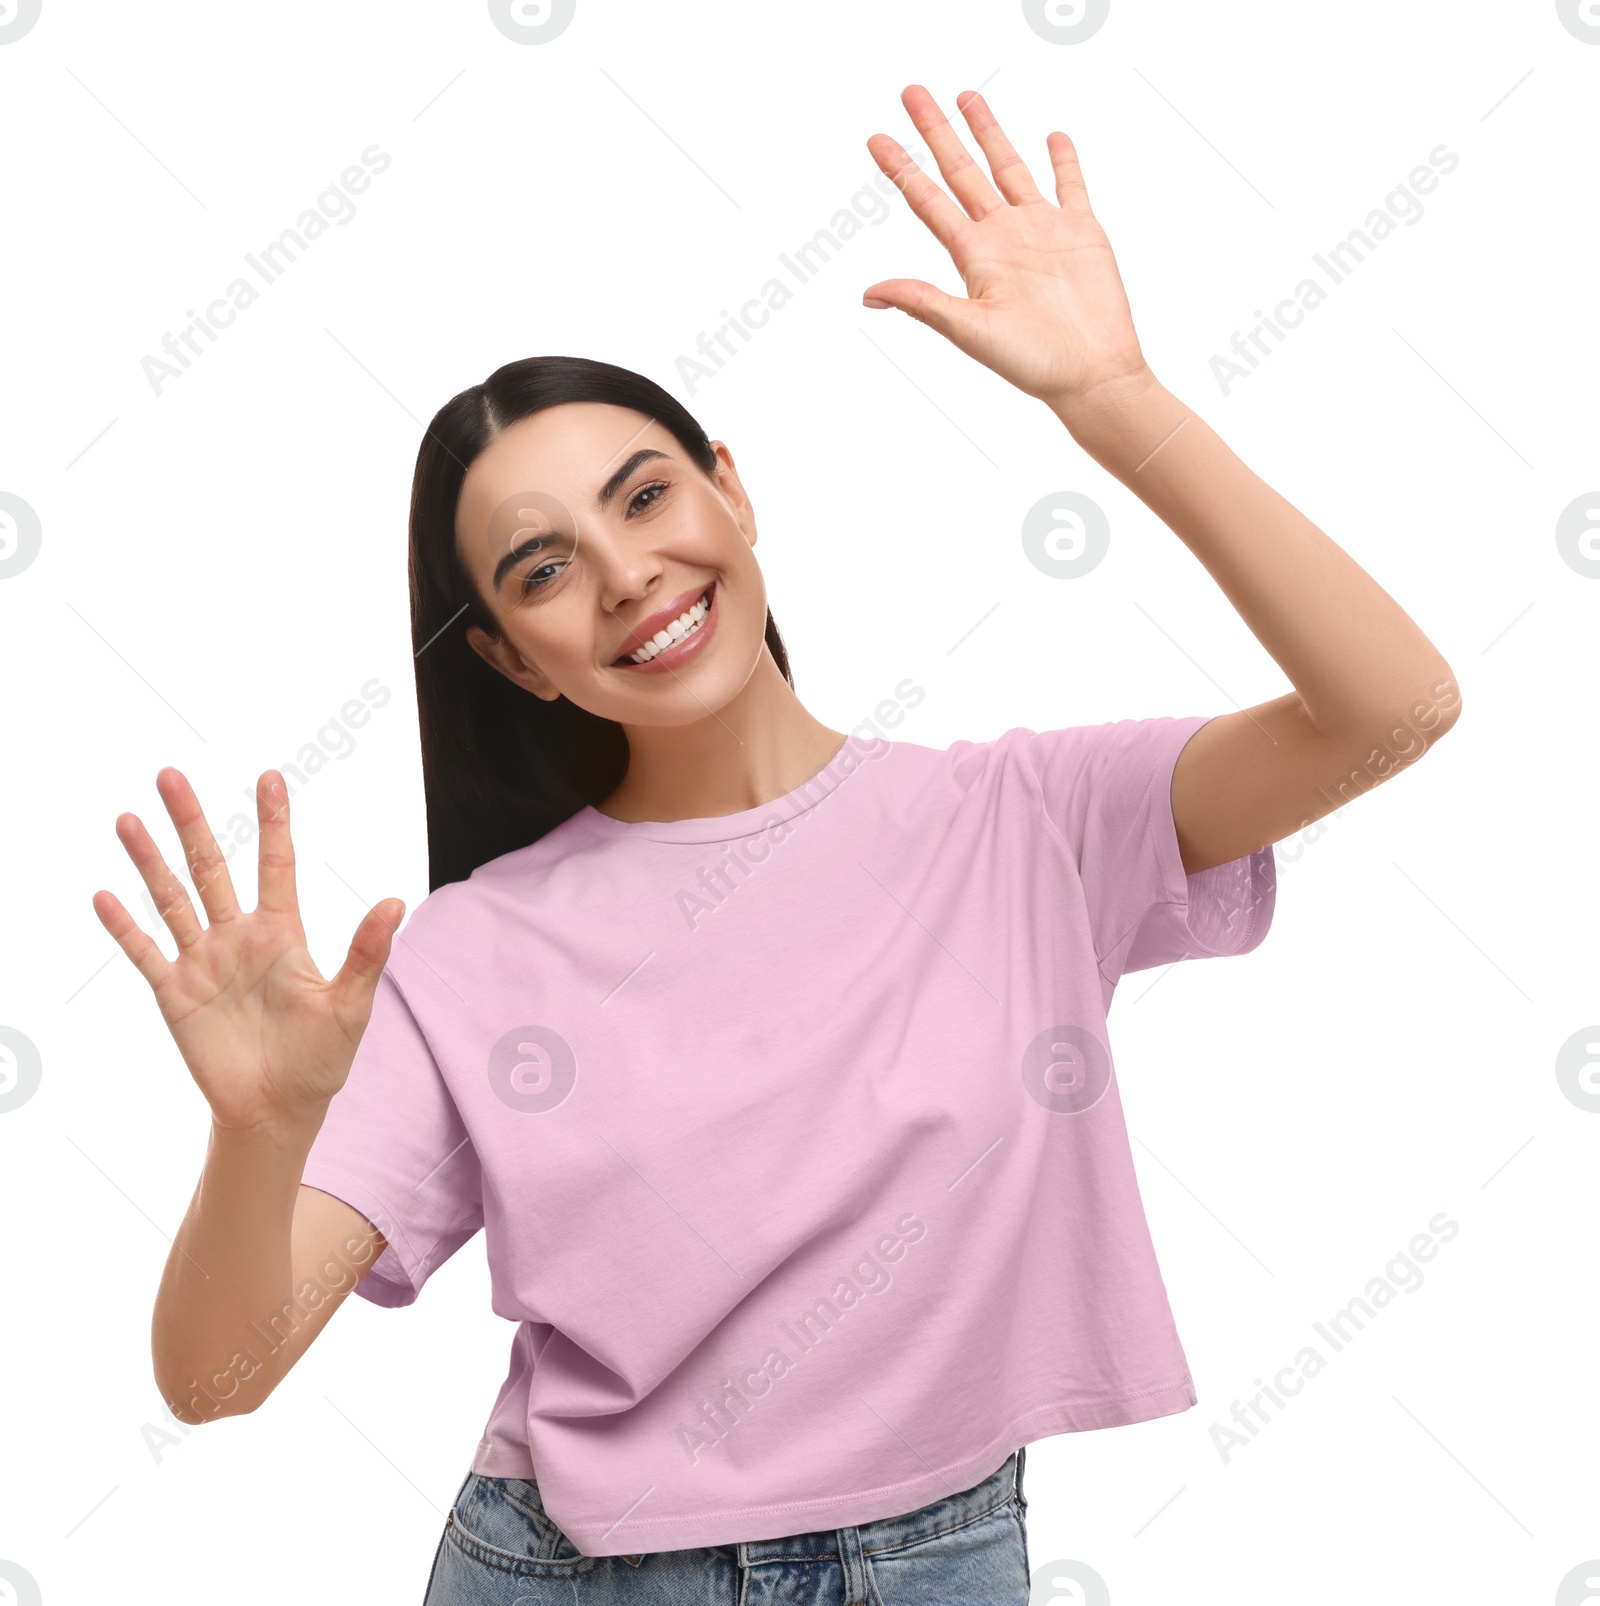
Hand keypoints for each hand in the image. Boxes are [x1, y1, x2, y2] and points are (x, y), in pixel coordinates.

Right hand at [92, 769, 404, 1135]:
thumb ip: (367, 952)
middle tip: (170, 774)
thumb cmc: (321, 1058)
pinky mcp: (175, 994)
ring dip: (150, 861)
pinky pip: (145, 953)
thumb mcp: (350, 1004)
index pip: (276, 864)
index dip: (273, 822)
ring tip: (129, 820)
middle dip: (192, 822)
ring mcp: (204, 962)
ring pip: (172, 899)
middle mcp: (238, 937)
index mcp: (283, 933)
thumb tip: (396, 901)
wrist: (278, 1109)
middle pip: (211, 867)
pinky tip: (104, 896)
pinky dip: (125, 926)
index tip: (269, 776)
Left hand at [864, 85, 1152, 419]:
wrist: (1092, 373)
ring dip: (988, 133)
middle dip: (936, 132)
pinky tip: (1052, 136)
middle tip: (911, 92)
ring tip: (966, 97)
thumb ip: (923, 303)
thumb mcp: (970, 330)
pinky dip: (1063, 161)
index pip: (928, 201)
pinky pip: (1070, 185)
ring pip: (1008, 167)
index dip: (902, 169)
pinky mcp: (1081, 231)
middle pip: (962, 171)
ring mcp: (1041, 230)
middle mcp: (1002, 237)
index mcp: (974, 256)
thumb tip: (868, 294)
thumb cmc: (1033, 362)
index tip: (876, 138)